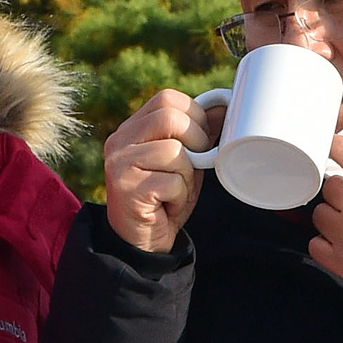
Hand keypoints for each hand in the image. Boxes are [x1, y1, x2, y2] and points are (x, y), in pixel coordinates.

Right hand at [104, 90, 208, 253]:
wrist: (141, 243)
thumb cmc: (165, 200)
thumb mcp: (185, 162)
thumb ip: (198, 135)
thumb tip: (223, 106)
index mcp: (132, 129)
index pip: (167, 99)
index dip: (194, 115)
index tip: (202, 139)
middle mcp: (119, 141)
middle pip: (169, 116)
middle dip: (196, 140)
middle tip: (196, 164)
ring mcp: (119, 164)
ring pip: (174, 151)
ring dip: (187, 176)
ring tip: (176, 192)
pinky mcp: (126, 189)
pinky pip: (172, 182)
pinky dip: (180, 197)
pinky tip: (168, 206)